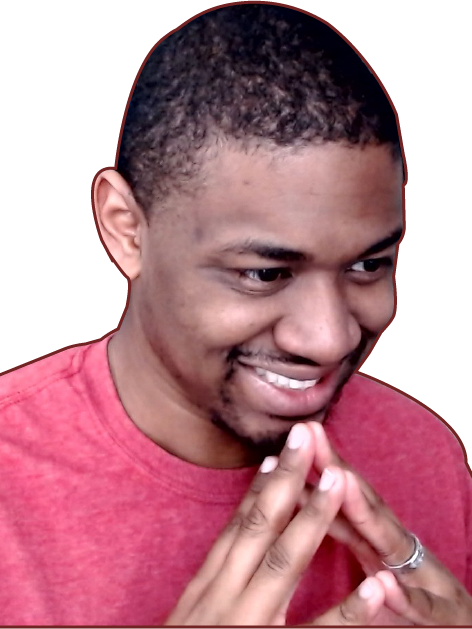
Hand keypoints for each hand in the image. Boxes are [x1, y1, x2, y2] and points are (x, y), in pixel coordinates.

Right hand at [166, 423, 387, 624]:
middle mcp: (223, 598)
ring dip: (313, 521)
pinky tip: (374, 589)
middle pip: (258, 527)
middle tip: (308, 440)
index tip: (279, 454)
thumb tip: (235, 543)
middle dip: (286, 481)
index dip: (258, 488)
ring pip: (283, 564)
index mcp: (205, 588)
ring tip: (337, 484)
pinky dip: (346, 612)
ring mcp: (246, 625)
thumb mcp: (188, 616)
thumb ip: (214, 580)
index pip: (237, 527)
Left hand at [307, 422, 471, 624]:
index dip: (314, 471)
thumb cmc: (419, 598)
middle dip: (336, 467)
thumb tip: (305, 507)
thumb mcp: (379, 564)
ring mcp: (422, 577)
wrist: (467, 628)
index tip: (284, 443)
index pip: (339, 501)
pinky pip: (422, 606)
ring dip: (364, 510)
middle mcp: (399, 548)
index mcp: (377, 542)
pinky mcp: (445, 616)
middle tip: (309, 433)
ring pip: (390, 542)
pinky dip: (405, 594)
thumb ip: (351, 534)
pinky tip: (385, 585)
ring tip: (338, 479)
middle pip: (363, 503)